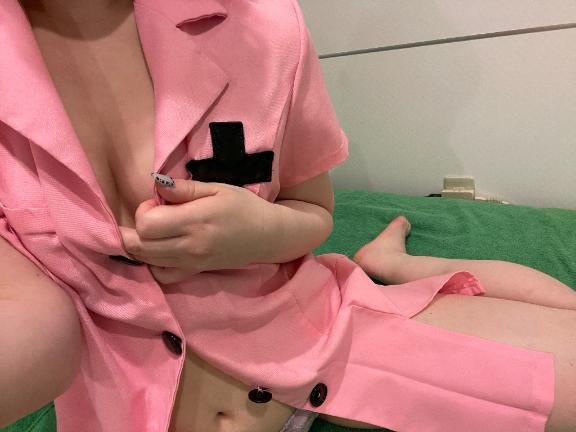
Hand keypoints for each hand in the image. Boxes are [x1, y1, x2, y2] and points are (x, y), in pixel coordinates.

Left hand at [119, 179, 277, 283]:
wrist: (268, 235)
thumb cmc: (244, 207)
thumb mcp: (218, 188)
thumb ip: (185, 188)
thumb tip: (156, 183)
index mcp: (195, 221)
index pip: (147, 224)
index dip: (144, 210)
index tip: (158, 202)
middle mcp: (190, 246)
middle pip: (139, 246)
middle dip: (136, 228)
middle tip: (154, 215)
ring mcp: (191, 263)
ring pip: (146, 260)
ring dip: (141, 244)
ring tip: (156, 229)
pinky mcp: (195, 272)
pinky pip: (162, 275)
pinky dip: (153, 264)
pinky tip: (160, 250)